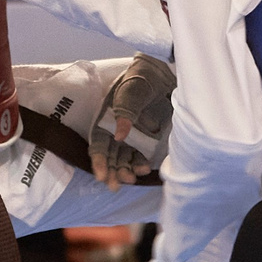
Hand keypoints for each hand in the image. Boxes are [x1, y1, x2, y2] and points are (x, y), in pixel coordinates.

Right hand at [91, 56, 175, 188]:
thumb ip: (125, 112)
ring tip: (132, 179)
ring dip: (125, 172)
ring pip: (124, 161)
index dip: (98, 161)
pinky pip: (141, 157)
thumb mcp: (132, 91)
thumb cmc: (141, 78)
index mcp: (105, 120)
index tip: (101, 176)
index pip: (99, 145)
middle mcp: (116, 132)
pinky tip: (145, 170)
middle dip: (110, 173)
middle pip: (110, 158)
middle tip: (115, 186)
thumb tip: (119, 136)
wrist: (163, 75)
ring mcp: (132, 137)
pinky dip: (140, 165)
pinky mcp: (147, 140)